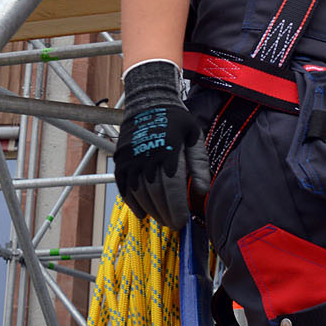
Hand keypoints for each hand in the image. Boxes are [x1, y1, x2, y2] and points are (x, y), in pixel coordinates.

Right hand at [113, 60, 208, 228]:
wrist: (148, 101)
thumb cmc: (176, 119)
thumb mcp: (194, 136)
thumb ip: (200, 164)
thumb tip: (203, 191)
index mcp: (169, 153)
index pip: (172, 190)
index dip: (177, 209)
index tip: (183, 222)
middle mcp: (148, 159)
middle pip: (156, 196)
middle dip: (166, 214)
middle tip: (174, 224)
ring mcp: (131, 161)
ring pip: (140, 195)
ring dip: (152, 211)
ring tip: (162, 219)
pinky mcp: (121, 162)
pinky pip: (124, 189)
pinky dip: (132, 203)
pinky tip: (142, 213)